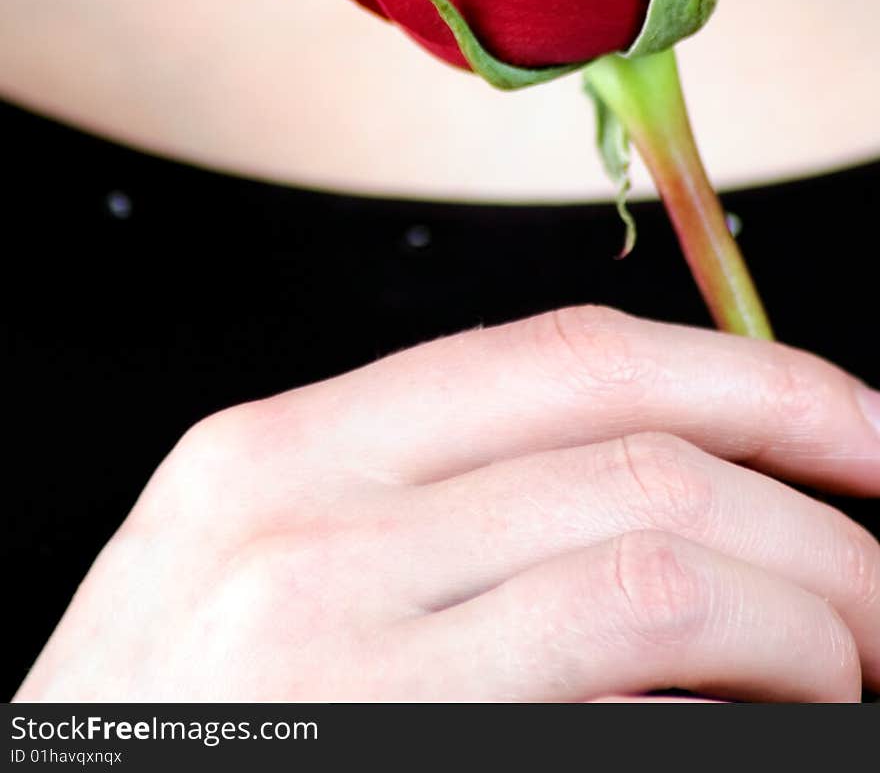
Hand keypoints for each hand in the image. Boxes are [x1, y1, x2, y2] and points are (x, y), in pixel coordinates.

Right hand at [16, 305, 879, 701]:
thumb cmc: (177, 724)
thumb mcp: (270, 562)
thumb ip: (438, 496)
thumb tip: (674, 480)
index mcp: (284, 449)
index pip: (568, 359)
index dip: (749, 380)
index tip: (856, 429)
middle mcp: (302, 524)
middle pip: (642, 461)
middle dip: (815, 519)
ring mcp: (332, 652)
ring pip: (662, 574)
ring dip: (803, 621)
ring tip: (840, 670)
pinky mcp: (384, 760)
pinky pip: (624, 703)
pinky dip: (721, 714)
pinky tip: (739, 731)